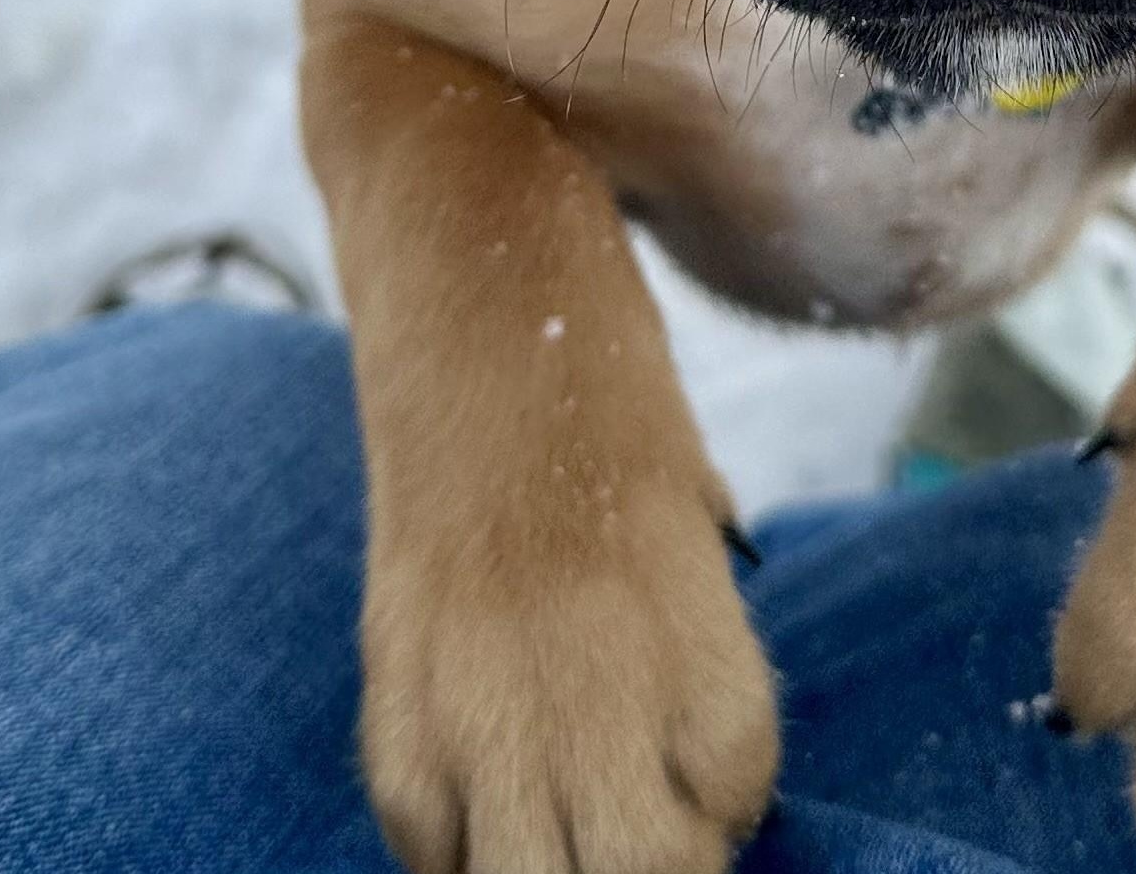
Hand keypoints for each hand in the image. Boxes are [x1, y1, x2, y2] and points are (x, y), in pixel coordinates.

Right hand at [357, 426, 776, 873]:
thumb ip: (698, 650)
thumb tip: (702, 772)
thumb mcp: (695, 522)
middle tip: (634, 814)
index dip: (726, 797)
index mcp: (698, 638)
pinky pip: (429, 852)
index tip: (702, 761)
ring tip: (556, 814)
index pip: (738, 802)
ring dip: (551, 868)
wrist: (484, 316)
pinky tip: (478, 789)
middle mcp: (600, 691)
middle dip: (652, 864)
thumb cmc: (608, 409)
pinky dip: (457, 844)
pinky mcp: (396, 713)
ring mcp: (487, 710)